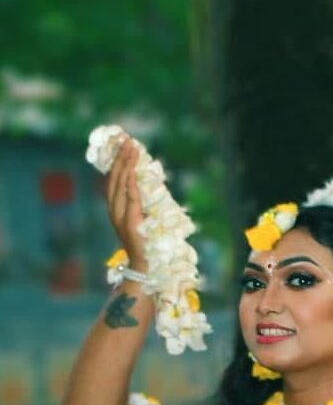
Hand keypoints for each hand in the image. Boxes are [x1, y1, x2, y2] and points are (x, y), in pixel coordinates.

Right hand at [105, 136, 146, 269]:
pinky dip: (130, 184)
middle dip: (120, 158)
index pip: (112, 180)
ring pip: (120, 185)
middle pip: (114, 179)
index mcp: (114, 208)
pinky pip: (130, 199)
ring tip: (131, 149)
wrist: (143, 265)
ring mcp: (119, 217)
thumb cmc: (146, 243)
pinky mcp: (129, 223)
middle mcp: (113, 210)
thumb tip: (146, 184)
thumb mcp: (141, 218)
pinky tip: (132, 171)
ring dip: (126, 166)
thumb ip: (140, 203)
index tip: (122, 145)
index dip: (116, 162)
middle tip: (127, 140)